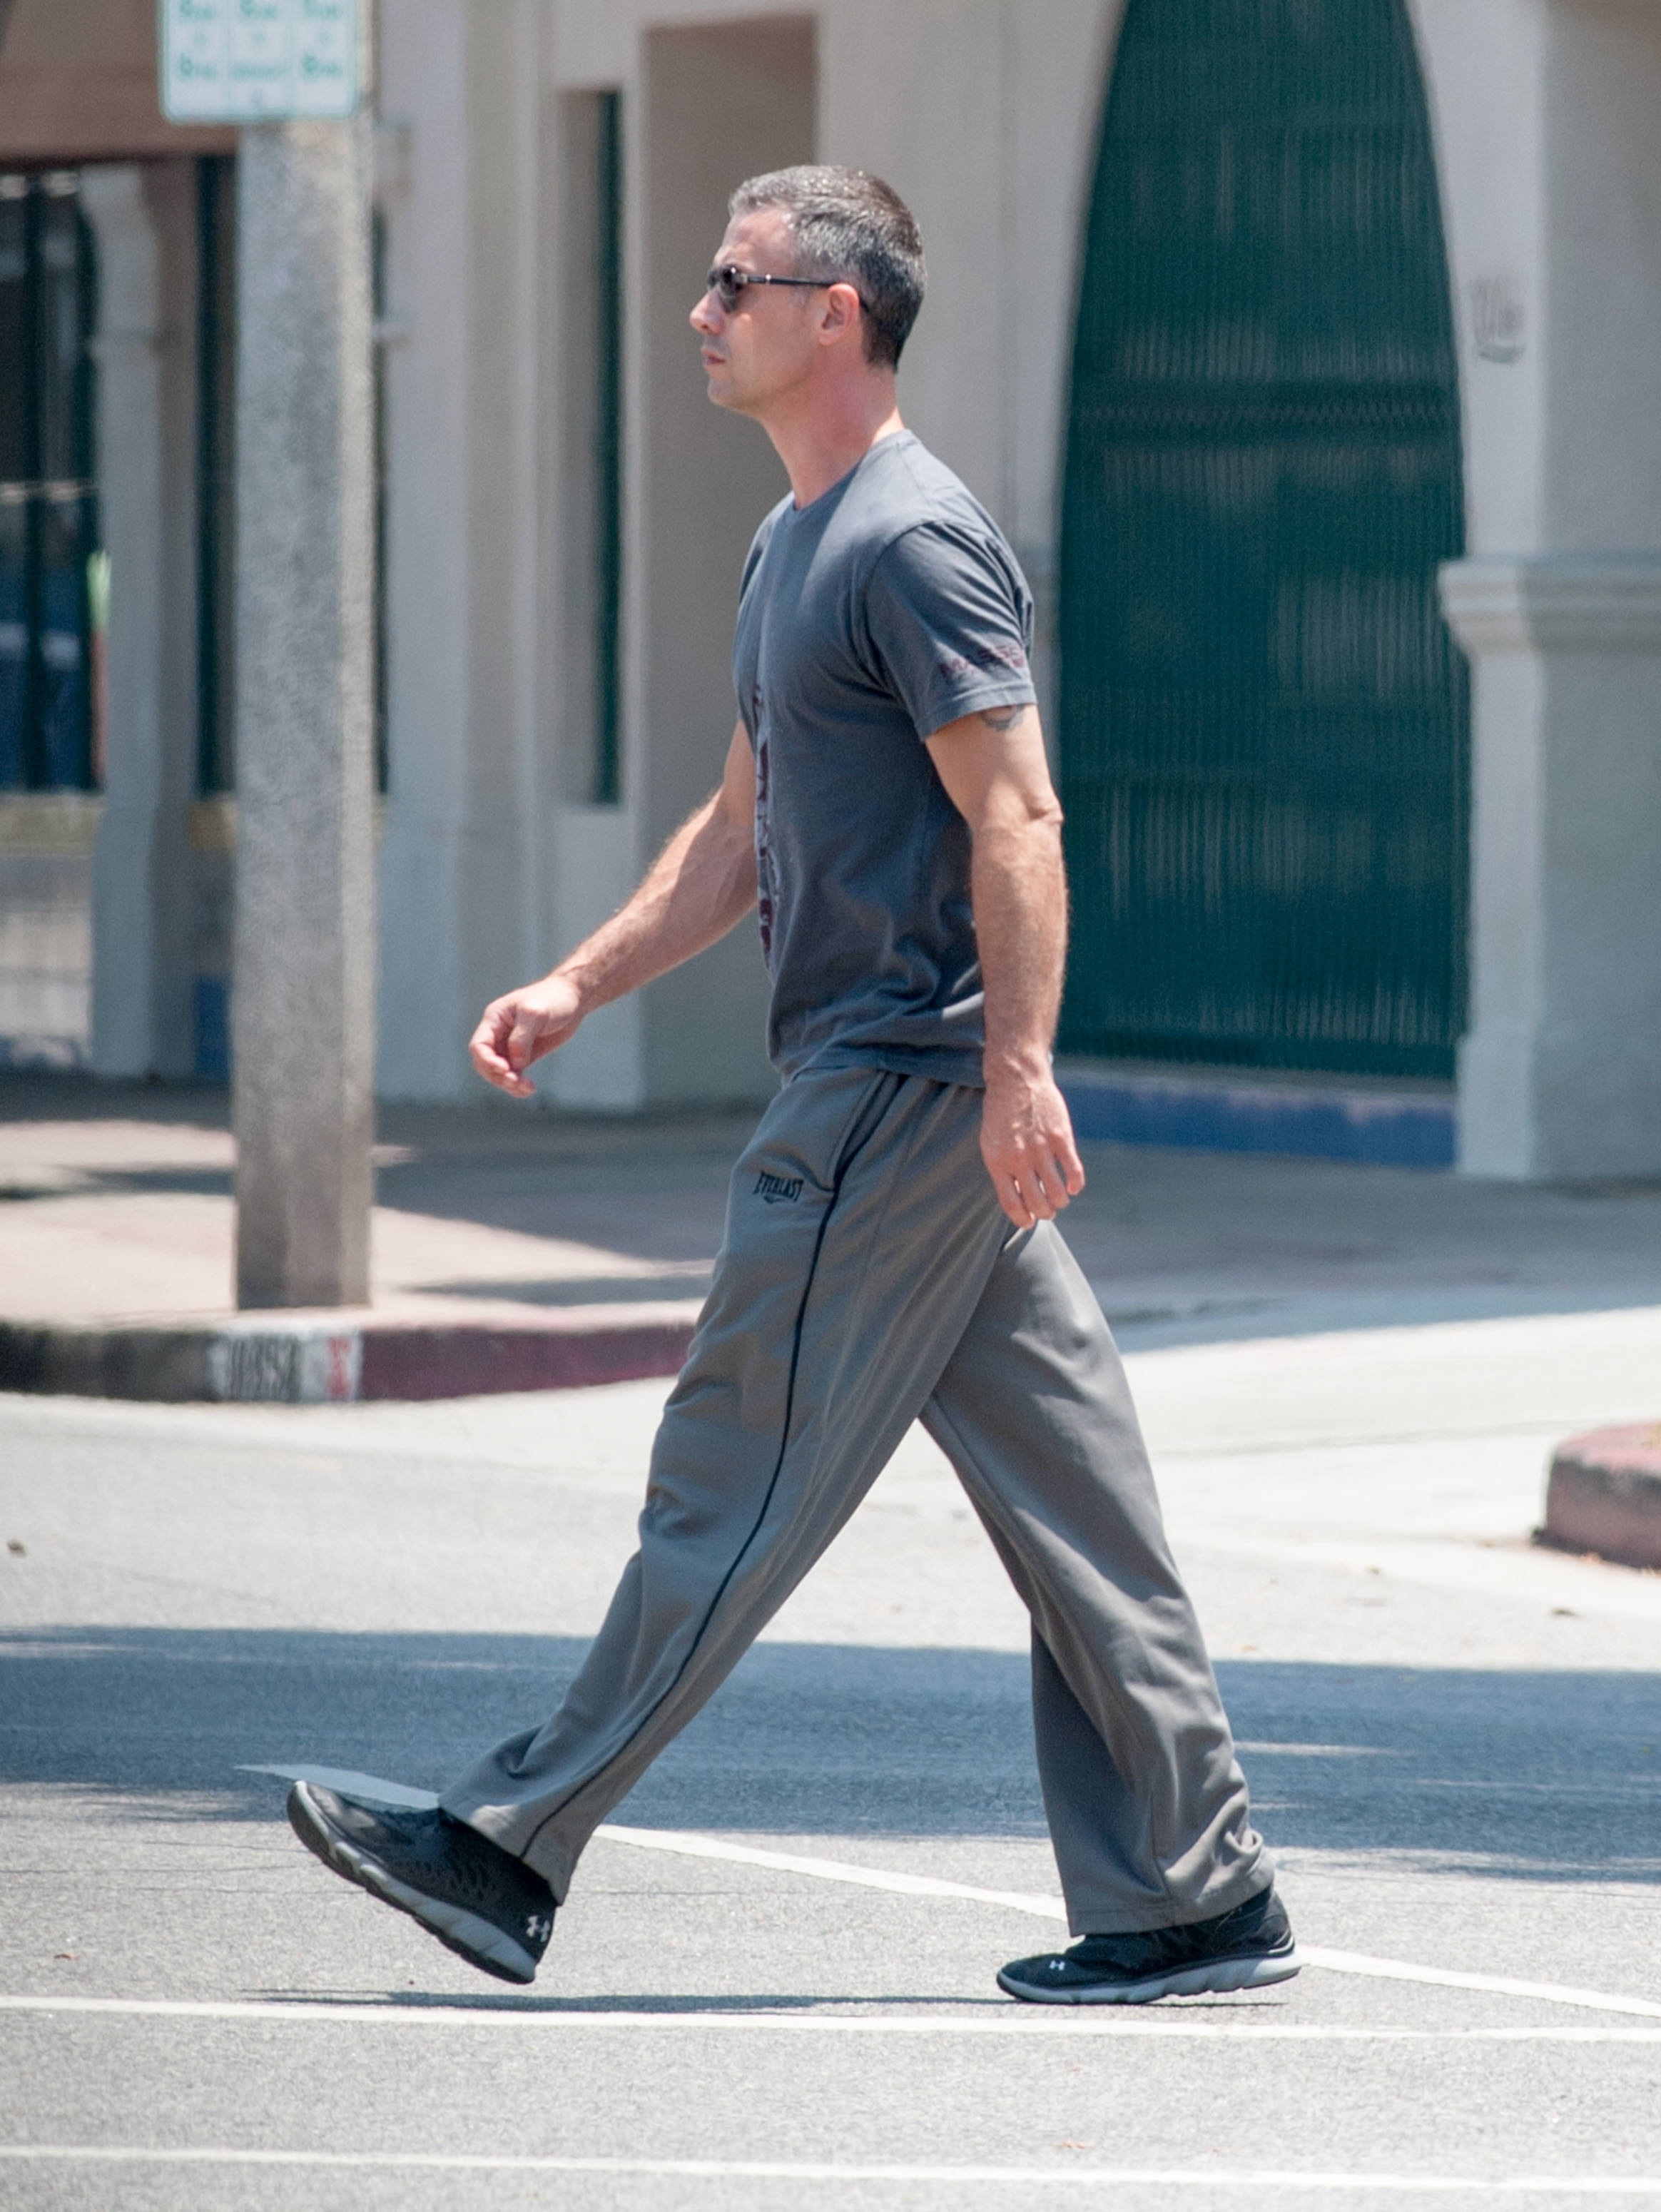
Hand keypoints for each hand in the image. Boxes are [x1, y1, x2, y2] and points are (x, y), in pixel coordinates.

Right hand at [468, 973, 583, 1096]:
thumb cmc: (553, 999)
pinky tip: (529, 1089)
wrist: (573, 998)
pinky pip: (514, 1074)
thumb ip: (521, 1039)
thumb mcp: (535, 1014)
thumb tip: (515, 1065)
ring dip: (508, 1084)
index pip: (479, 1045)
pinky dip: (518, 1085)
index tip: (505, 1069)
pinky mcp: (524, 1055)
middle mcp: (498, 1034)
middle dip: (498, 1076)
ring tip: (528, 1088)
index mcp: (495, 1019)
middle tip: (517, 1082)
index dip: (487, 1061)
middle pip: (484, 1063)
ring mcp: (510, 1046)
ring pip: (498, 1073)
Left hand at [980, 1067, 1084, 1227]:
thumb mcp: (990, 1142)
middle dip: (1044, 1213)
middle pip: (1037, 1203)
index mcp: (997, 1162)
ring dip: (1061, 1202)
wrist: (1016, 1079)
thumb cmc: (1001, 1113)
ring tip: (1060, 1199)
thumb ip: (1002, 1169)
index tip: (1029, 1222)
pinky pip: (1074, 1171)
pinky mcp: (1061, 1138)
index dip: (1022, 1219)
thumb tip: (1016, 1195)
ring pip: (1057, 1192)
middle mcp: (1019, 1159)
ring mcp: (1041, 1149)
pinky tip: (1074, 1187)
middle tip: (1048, 1212)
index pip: (1011, 1204)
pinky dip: (1076, 1184)